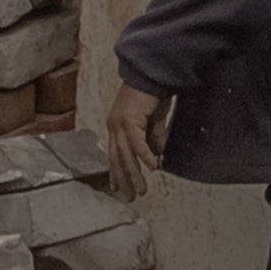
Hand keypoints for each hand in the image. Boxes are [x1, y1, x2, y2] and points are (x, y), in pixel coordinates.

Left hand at [103, 83, 167, 199]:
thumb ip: (153, 137)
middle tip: (130, 197)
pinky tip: (152, 167)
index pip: (114, 154)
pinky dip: (144, 156)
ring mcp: (119, 122)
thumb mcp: (154, 119)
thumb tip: (156, 154)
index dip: (117, 172)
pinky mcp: (129, 119)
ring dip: (134, 174)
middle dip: (124, 179)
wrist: (153, 72)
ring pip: (125, 155)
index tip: (119, 188)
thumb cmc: (153, 92)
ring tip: (141, 190)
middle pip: (117, 158)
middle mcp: (114, 125)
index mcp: (117, 125)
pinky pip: (137, 143)